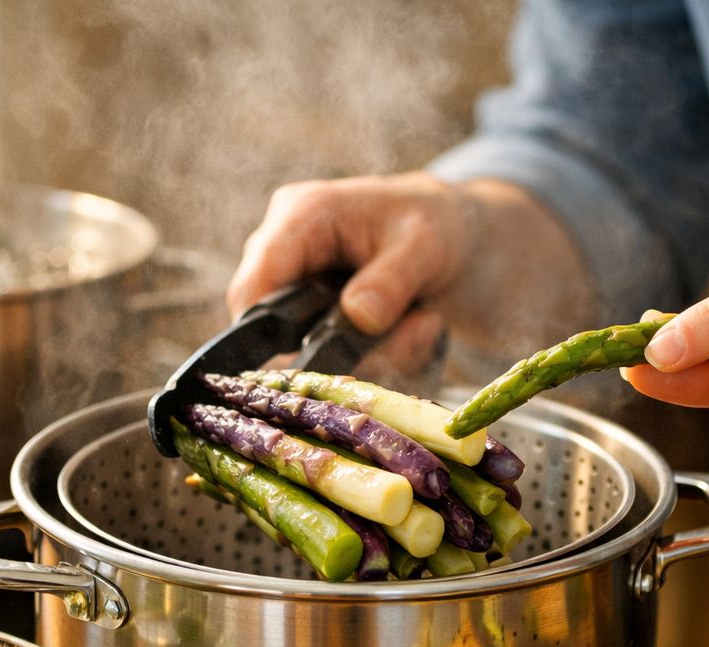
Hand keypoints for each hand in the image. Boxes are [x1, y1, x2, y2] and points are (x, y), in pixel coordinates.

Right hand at [227, 172, 479, 368]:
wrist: (454, 233)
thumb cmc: (436, 222)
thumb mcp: (426, 246)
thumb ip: (391, 280)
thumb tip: (359, 316)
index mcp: (300, 216)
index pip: (254, 286)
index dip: (270, 337)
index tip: (317, 369)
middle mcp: (286, 251)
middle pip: (276, 328)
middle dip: (339, 351)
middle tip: (409, 340)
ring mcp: (299, 285)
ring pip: (305, 350)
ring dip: (369, 355)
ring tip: (424, 326)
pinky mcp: (317, 314)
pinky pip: (331, 354)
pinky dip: (376, 355)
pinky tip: (416, 330)